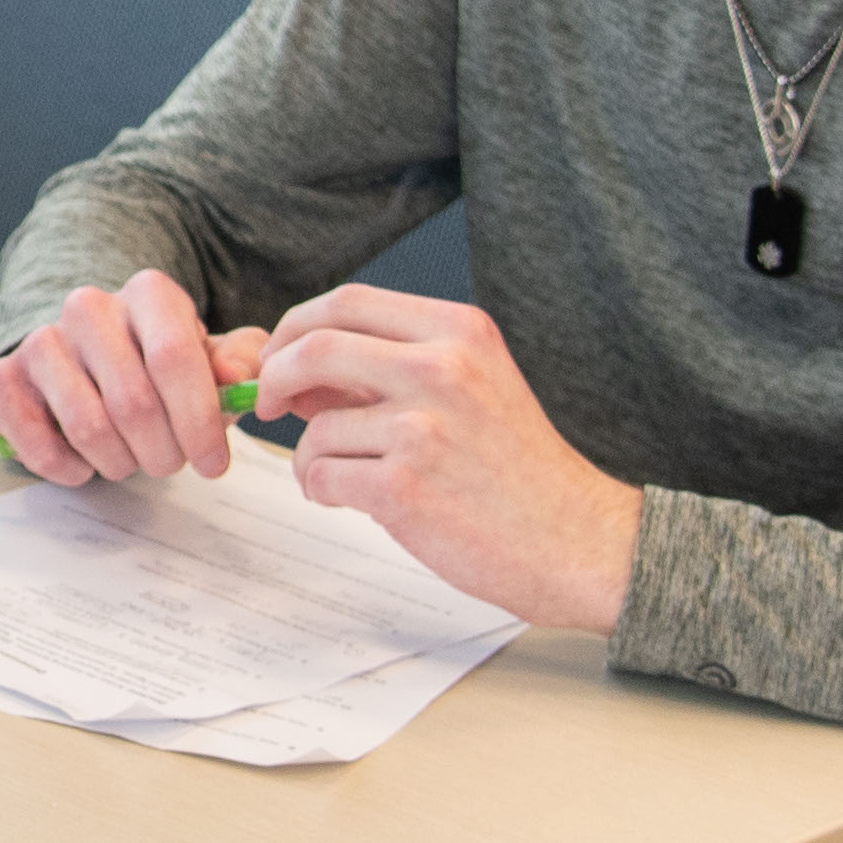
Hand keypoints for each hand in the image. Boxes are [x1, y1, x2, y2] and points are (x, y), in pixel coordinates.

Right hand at [0, 269, 273, 484]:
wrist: (81, 362)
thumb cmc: (155, 367)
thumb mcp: (207, 360)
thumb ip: (237, 364)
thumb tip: (239, 378)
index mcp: (148, 293)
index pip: (174, 357)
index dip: (199, 420)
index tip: (214, 463)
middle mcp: (89, 306)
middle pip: (134, 403)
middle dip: (162, 453)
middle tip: (169, 463)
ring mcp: (41, 340)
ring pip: (89, 428)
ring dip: (119, 463)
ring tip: (130, 459)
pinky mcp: (4, 378)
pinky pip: (40, 445)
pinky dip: (71, 469)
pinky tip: (86, 461)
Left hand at [251, 285, 644, 633]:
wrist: (576, 540)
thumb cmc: (519, 471)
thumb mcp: (470, 390)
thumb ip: (389, 370)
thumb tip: (297, 366)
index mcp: (460, 332)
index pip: (349, 301)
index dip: (297, 326)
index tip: (280, 355)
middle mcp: (443, 368)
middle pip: (315, 344)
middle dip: (274, 373)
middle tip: (266, 402)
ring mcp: (424, 428)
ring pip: (314, 425)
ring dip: (307, 454)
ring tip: (338, 476)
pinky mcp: (406, 487)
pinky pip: (322, 474)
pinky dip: (320, 488)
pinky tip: (350, 499)